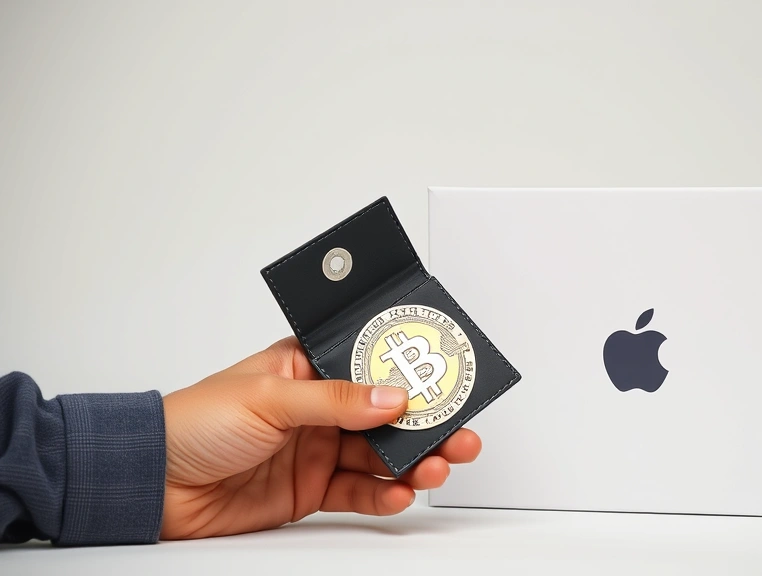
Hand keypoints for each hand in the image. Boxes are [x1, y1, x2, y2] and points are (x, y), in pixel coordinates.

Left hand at [159, 336, 480, 539]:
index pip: (370, 366)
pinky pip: (358, 492)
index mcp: (307, 367)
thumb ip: (335, 400)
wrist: (153, 486)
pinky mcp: (311, 489)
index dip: (409, 374)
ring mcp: (317, 450)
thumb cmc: (193, 422)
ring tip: (435, 466)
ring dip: (411, 462)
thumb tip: (392, 396)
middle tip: (458, 433)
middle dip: (425, 425)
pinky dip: (383, 495)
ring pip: (379, 456)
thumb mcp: (268, 397)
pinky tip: (400, 492)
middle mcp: (318, 408)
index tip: (445, 382)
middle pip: (386, 415)